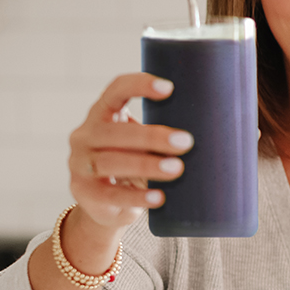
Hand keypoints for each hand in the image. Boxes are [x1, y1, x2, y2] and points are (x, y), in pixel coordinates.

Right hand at [68, 73, 193, 231]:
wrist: (103, 204)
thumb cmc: (129, 163)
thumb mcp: (136, 144)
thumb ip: (156, 133)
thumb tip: (208, 129)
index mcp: (100, 115)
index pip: (115, 91)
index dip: (139, 85)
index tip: (169, 88)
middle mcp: (84, 136)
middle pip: (115, 132)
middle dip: (152, 136)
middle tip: (186, 141)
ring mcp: (80, 166)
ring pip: (112, 162)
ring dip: (147, 165)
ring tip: (177, 169)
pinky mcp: (86, 194)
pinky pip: (112, 195)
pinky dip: (138, 196)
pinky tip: (159, 198)